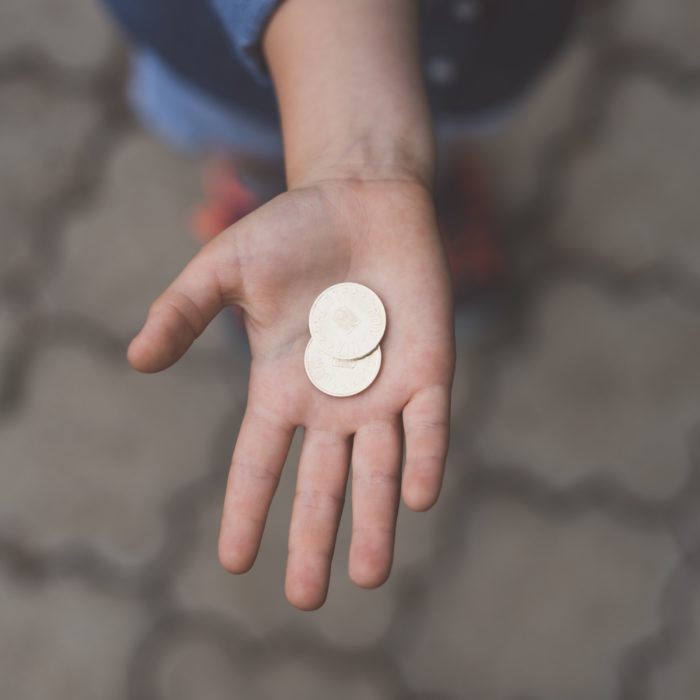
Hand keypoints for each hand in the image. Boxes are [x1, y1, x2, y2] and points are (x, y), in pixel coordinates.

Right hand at [128, 177, 454, 608]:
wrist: (362, 201)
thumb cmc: (293, 231)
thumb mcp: (225, 268)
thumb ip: (183, 311)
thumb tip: (136, 360)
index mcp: (282, 387)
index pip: (259, 461)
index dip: (246, 509)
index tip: (232, 562)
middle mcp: (332, 402)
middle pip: (321, 483)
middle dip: (314, 539)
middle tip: (305, 599)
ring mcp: (382, 389)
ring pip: (379, 470)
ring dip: (375, 521)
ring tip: (368, 577)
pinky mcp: (428, 369)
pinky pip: (427, 426)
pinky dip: (424, 459)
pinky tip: (417, 499)